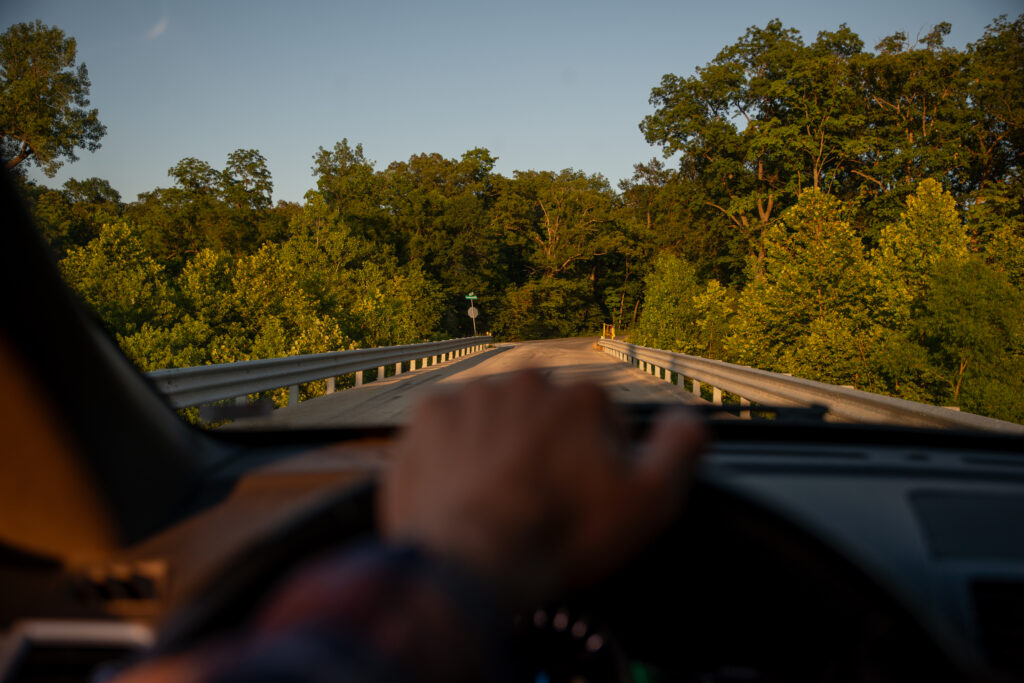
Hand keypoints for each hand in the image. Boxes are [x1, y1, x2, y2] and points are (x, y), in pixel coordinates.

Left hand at [378, 369, 704, 603]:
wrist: (470, 560)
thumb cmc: (562, 534)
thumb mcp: (649, 501)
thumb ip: (680, 447)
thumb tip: (687, 417)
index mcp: (582, 396)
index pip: (601, 420)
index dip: (599, 462)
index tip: (584, 498)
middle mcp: (527, 381)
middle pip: (547, 414)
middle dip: (548, 447)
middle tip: (540, 499)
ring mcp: (472, 395)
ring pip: (498, 417)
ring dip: (502, 445)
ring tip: (498, 497)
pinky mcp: (427, 417)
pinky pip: (451, 428)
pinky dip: (457, 451)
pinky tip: (464, 488)